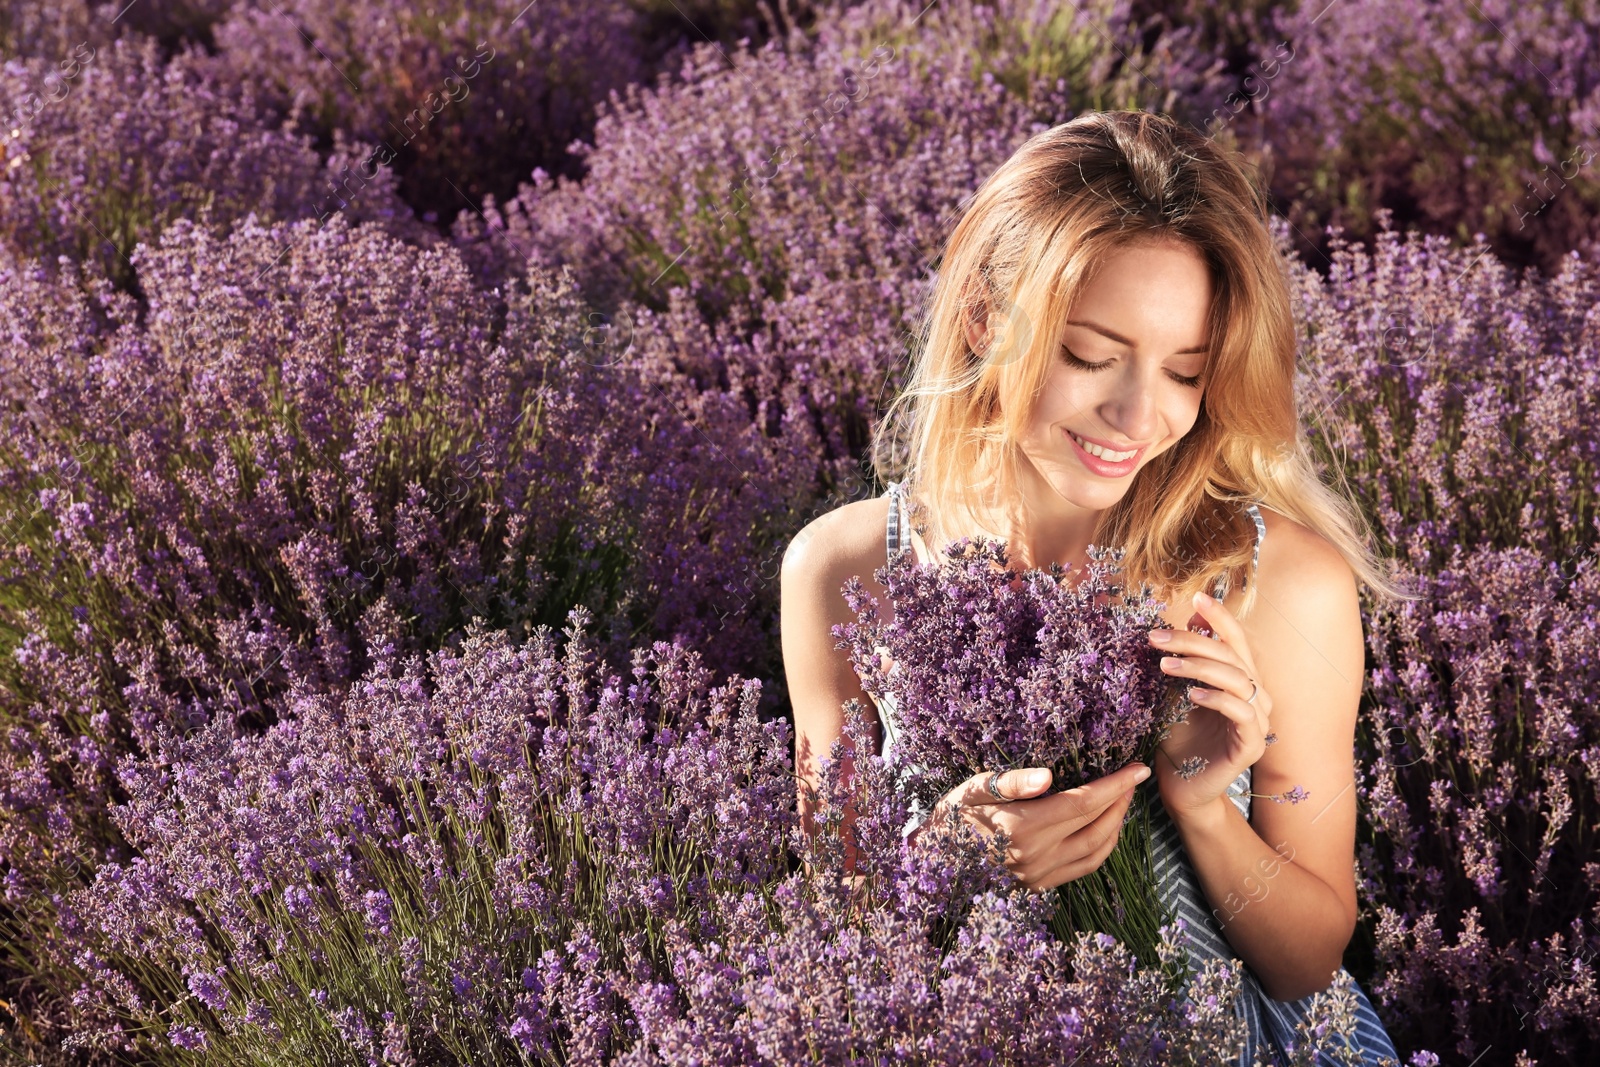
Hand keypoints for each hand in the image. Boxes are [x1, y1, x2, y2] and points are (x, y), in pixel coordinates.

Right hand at [908, 762, 1151, 891]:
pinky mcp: (1039, 887)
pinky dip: (1102, 847)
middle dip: (1121, 801)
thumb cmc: (951, 818)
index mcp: (1025, 826)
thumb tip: (1047, 776)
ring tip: (1122, 802)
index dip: (1116, 785)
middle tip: (1133, 779)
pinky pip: (1083, 868)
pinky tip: (1103, 831)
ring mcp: (1040, 875)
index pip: (1085, 802)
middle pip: (1097, 826)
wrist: (932, 863)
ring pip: (1097, 851)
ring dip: (1116, 825)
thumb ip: (1011, 782)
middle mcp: (1038, 855)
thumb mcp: (973, 789)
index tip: (1139, 768)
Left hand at [1148, 589, 1273, 820]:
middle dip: (1194, 641)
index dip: (1221, 618)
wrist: (1179, 787)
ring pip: (1239, 680)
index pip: (1237, 641)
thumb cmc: (1178, 737)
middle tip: (1156, 637)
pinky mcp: (1252, 746)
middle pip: (1233, 656)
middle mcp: (1257, 697)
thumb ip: (1185, 661)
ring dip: (1200, 667)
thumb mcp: (1175, 691)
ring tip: (1166, 665)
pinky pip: (1243, 714)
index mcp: (1242, 681)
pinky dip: (1218, 699)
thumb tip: (1185, 619)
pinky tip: (1192, 695)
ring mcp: (1258, 722)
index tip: (1196, 597)